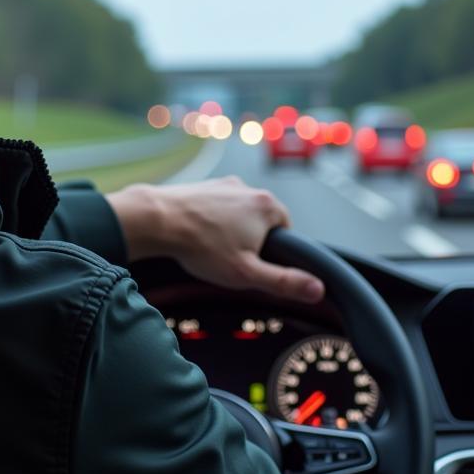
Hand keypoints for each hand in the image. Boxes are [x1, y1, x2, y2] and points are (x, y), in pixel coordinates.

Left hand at [106, 177, 324, 303]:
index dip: (273, 250)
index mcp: (266, 206)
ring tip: (209, 248)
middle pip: (260, 219)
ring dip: (228, 229)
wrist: (156, 220)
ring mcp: (222, 184)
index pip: (286, 228)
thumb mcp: (247, 274)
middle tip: (230, 258)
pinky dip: (209, 220)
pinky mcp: (201, 185)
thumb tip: (317, 289)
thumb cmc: (201, 247)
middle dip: (250, 239)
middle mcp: (247, 188)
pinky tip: (195, 235)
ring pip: (236, 212)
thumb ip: (284, 281)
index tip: (254, 262)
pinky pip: (214, 206)